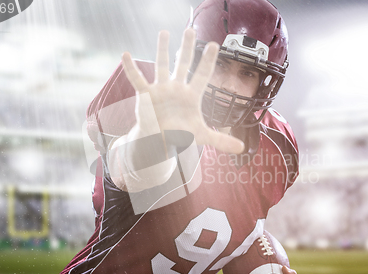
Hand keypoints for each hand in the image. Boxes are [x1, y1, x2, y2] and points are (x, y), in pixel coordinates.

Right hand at [122, 28, 243, 153]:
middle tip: (190, 30)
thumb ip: (221, 139)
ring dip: (162, 50)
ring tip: (164, 32)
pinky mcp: (146, 95)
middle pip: (183, 64)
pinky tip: (125, 54)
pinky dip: (131, 68)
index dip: (208, 61)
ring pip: (162, 66)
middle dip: (187, 48)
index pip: (202, 75)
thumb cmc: (181, 135)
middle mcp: (177, 88)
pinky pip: (137, 79)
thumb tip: (241, 148)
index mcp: (191, 96)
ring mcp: (161, 89)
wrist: (160, 141)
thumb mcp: (202, 136)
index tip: (214, 44)